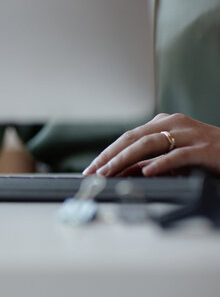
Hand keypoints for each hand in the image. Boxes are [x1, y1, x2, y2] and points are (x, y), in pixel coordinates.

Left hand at [82, 113, 219, 176]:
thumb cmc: (205, 155)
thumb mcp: (172, 155)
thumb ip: (149, 161)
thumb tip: (119, 173)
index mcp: (164, 123)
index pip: (128, 137)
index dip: (107, 153)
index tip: (91, 168)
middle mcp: (174, 124)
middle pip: (133, 138)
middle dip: (110, 156)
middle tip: (94, 172)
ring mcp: (189, 134)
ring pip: (149, 144)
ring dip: (125, 159)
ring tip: (109, 172)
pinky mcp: (204, 148)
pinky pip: (178, 155)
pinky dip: (160, 164)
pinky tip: (147, 172)